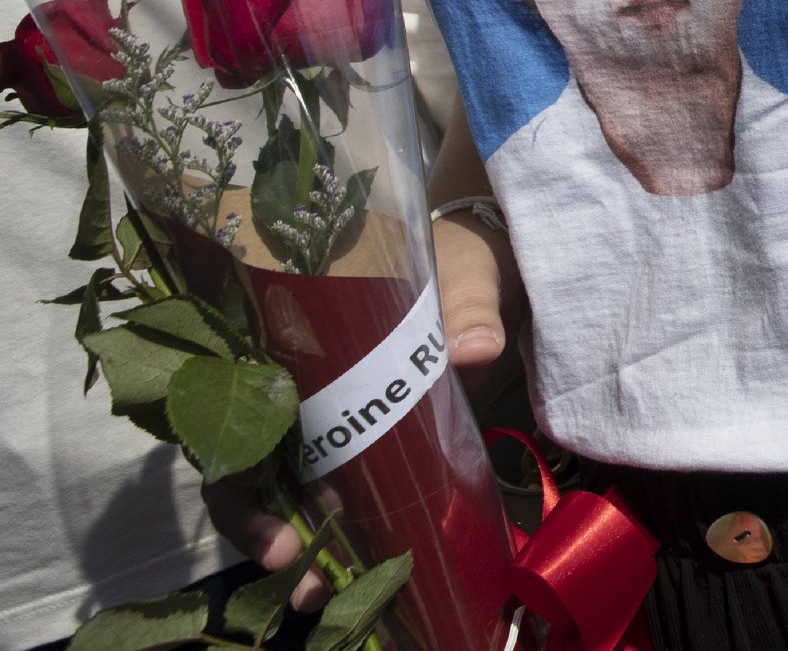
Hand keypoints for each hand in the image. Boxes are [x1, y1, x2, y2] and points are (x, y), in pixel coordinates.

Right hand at [198, 215, 519, 615]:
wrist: (493, 258)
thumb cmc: (460, 257)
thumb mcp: (463, 270)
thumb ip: (466, 304)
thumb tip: (475, 346)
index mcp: (291, 333)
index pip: (228, 408)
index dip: (236, 473)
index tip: (271, 523)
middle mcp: (292, 382)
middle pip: (245, 463)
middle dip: (260, 525)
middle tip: (295, 569)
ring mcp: (324, 415)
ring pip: (282, 488)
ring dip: (297, 544)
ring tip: (321, 596)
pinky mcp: (365, 437)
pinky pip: (334, 491)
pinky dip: (338, 534)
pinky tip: (353, 577)